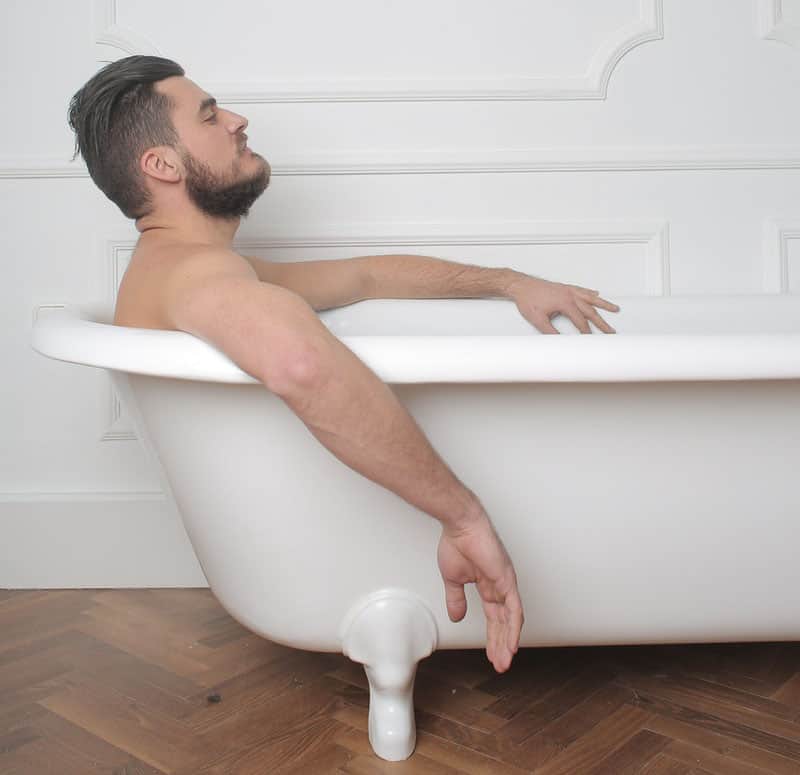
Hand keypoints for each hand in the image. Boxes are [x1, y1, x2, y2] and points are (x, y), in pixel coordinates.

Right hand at [437, 509, 523, 671]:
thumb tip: (456, 616)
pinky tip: (512, 642)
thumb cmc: (456, 544)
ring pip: (511, 619)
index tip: (491, 654)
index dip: (493, 637)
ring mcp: (505, 583)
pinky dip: (514, 627)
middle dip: (501, 644)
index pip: (494, 617)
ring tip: (504, 660)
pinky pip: (514, 608)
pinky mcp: (506, 579)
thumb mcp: (453, 579)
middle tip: (499, 665)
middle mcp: (500, 587)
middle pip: (504, 622)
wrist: (460, 526)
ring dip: (508, 641)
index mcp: (488, 586)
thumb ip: (456, 599)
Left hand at [507, 275, 619, 333]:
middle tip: (611, 331)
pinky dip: (590, 293)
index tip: (592, 339)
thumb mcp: (538, 320)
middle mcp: (570, 295)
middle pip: (590, 310)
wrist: (520, 285)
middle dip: (601, 322)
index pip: (580, 321)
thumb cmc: (527, 299)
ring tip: (614, 309)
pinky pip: (582, 290)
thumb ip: (550, 332)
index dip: (587, 332)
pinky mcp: (565, 287)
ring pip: (591, 298)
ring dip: (603, 304)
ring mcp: (568, 290)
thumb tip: (560, 341)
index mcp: (565, 303)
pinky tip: (596, 293)